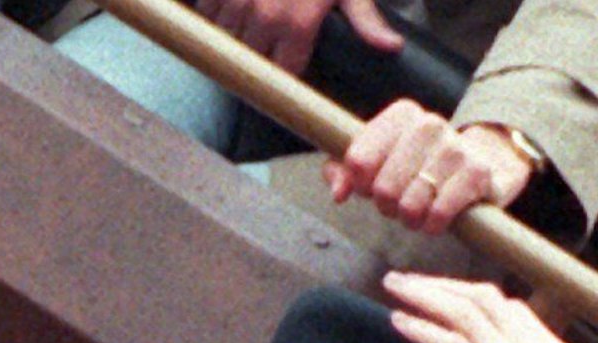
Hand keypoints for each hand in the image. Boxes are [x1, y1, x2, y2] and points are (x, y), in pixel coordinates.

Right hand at [193, 0, 398, 76]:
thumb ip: (365, 19)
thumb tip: (390, 47)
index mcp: (298, 23)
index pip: (283, 74)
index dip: (285, 79)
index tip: (287, 78)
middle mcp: (264, 17)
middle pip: (250, 62)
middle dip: (259, 60)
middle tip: (267, 52)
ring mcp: (237, 1)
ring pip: (225, 41)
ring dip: (234, 39)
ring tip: (249, 30)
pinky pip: (207, 15)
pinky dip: (216, 15)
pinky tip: (232, 8)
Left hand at [327, 102, 534, 233]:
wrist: (484, 162)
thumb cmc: (419, 165)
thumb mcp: (379, 162)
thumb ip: (344, 171)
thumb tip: (338, 192)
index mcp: (402, 116)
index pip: (358, 161)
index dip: (359, 185)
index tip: (371, 186)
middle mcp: (429, 125)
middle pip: (382, 188)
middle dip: (386, 206)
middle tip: (400, 202)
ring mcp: (455, 148)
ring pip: (409, 205)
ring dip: (410, 218)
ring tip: (421, 208)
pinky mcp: (477, 173)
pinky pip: (438, 214)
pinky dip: (432, 225)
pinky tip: (438, 217)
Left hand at [383, 271, 597, 342]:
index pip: (507, 306)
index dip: (466, 295)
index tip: (435, 295)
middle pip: (483, 297)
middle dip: (440, 284)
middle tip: (403, 280)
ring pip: (463, 311)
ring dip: (424, 295)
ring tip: (393, 288)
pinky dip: (422, 328)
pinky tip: (398, 322)